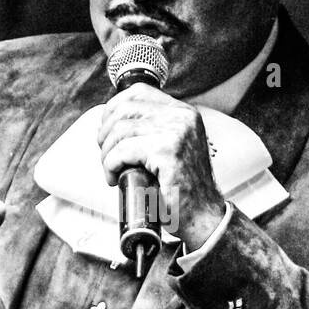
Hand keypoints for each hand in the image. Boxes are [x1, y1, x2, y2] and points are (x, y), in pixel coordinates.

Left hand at [97, 86, 224, 248]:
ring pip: (120, 131)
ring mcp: (177, 133)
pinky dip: (111, 166)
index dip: (114, 108)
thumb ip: (152, 130)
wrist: (203, 217)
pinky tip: (115, 178)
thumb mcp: (171, 148)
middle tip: (107, 156)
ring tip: (113, 171)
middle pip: (125, 109)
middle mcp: (182, 118)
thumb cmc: (182, 189)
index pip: (139, 91)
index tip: (107, 131)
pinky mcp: (167, 153)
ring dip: (106, 154)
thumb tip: (112, 123)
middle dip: (106, 134)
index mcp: (184, 113)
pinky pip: (123, 151)